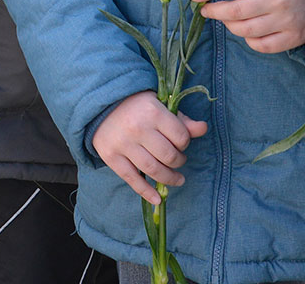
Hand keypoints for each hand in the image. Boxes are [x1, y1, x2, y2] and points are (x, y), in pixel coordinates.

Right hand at [92, 91, 207, 206]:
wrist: (101, 105)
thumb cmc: (136, 105)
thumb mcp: (160, 105)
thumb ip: (181, 119)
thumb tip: (203, 128)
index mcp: (153, 112)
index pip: (180, 137)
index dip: (185, 143)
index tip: (181, 143)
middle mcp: (138, 128)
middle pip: (168, 156)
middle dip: (178, 162)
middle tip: (179, 160)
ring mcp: (123, 144)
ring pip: (153, 169)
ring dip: (169, 179)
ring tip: (177, 179)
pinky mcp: (111, 157)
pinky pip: (132, 179)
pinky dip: (146, 192)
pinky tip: (158, 199)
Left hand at [192, 0, 304, 52]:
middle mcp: (277, 0)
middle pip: (235, 11)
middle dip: (215, 11)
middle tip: (206, 9)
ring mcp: (286, 21)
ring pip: (246, 30)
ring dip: (230, 26)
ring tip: (226, 20)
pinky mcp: (294, 37)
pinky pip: (262, 45)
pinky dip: (249, 40)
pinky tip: (246, 32)